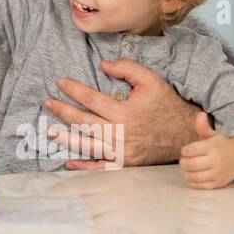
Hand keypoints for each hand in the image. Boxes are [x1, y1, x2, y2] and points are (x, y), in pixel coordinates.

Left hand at [43, 58, 201, 168]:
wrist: (186, 134)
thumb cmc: (166, 104)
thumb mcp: (151, 80)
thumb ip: (127, 68)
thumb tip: (102, 65)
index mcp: (124, 112)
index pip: (91, 99)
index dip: (74, 90)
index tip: (61, 83)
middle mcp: (120, 134)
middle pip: (84, 122)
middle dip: (63, 111)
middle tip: (48, 103)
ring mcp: (122, 151)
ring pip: (87, 145)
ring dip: (66, 138)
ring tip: (50, 131)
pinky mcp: (125, 164)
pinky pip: (101, 168)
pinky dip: (84, 167)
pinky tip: (68, 163)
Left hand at [179, 112, 233, 188]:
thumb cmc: (221, 146)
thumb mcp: (213, 135)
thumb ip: (203, 126)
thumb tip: (201, 114)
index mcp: (213, 147)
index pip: (190, 150)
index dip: (185, 151)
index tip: (187, 151)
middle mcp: (216, 160)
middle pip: (190, 164)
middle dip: (183, 162)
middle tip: (185, 161)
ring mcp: (218, 173)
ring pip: (194, 176)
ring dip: (187, 173)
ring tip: (189, 168)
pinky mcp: (219, 183)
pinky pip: (200, 186)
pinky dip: (193, 182)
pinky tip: (194, 176)